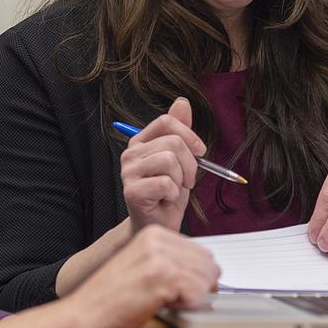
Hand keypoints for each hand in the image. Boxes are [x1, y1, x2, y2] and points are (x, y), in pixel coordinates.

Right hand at [67, 225, 219, 327]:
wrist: (85, 315)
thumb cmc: (110, 299)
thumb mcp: (142, 266)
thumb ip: (171, 261)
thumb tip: (210, 269)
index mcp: (154, 233)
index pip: (200, 251)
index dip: (195, 276)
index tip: (176, 288)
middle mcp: (158, 239)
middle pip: (207, 264)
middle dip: (197, 287)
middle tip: (170, 299)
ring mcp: (160, 256)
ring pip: (206, 280)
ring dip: (189, 299)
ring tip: (162, 302)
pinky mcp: (163, 277)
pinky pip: (197, 295)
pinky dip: (185, 308)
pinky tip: (161, 307)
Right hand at [120, 97, 205, 232]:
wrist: (158, 225)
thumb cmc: (168, 193)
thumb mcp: (181, 159)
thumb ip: (180, 131)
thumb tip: (182, 102)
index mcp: (141, 142)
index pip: (166, 122)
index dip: (189, 134)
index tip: (199, 151)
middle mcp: (131, 154)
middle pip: (173, 142)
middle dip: (190, 164)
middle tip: (186, 180)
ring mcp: (128, 172)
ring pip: (170, 161)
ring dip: (181, 180)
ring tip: (174, 190)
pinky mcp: (131, 191)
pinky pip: (165, 183)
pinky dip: (174, 194)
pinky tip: (166, 200)